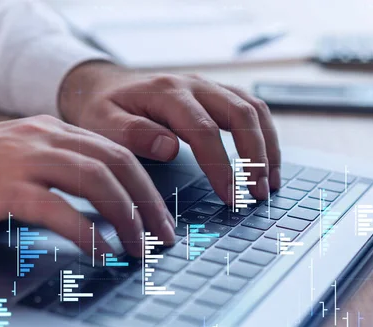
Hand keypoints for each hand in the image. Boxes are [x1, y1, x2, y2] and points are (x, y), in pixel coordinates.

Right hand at [0, 115, 175, 256]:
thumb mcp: (20, 162)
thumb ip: (60, 174)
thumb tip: (106, 208)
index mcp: (52, 130)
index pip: (116, 153)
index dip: (147, 188)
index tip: (162, 218)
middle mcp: (43, 137)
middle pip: (115, 165)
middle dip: (148, 204)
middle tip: (164, 238)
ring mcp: (21, 158)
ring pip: (95, 180)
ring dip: (126, 218)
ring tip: (140, 249)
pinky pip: (56, 208)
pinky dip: (86, 232)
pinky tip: (101, 252)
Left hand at [59, 62, 280, 203]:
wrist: (105, 86)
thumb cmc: (104, 109)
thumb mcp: (103, 123)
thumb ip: (133, 134)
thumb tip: (170, 147)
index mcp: (167, 93)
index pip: (204, 130)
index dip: (222, 166)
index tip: (231, 196)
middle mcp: (194, 85)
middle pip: (240, 114)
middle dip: (255, 156)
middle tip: (258, 193)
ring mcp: (209, 87)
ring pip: (253, 109)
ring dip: (268, 146)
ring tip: (270, 183)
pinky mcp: (217, 94)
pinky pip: (252, 108)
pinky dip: (266, 134)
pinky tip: (267, 161)